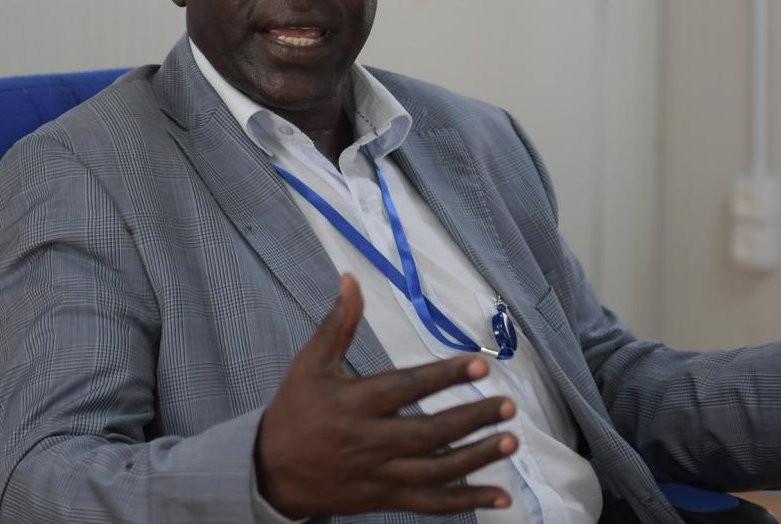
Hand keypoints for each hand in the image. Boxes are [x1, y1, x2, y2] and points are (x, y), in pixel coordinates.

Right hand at [255, 273, 518, 517]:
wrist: (270, 472)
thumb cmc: (294, 411)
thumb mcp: (309, 364)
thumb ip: (337, 324)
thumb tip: (351, 279)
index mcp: (352, 403)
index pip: (405, 388)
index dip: (444, 377)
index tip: (479, 366)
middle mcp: (368, 441)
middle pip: (428, 433)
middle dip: (472, 420)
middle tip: (507, 406)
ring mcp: (378, 475)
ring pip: (435, 471)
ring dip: (477, 458)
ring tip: (510, 441)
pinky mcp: (384, 498)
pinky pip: (431, 504)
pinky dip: (467, 501)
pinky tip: (500, 495)